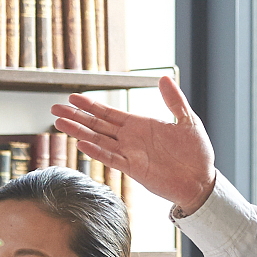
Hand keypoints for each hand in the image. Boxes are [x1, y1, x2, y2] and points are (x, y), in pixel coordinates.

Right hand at [53, 76, 216, 213]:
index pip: (109, 113)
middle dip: (76, 116)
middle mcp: (130, 139)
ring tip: (59, 122)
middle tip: (55, 108)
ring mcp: (130, 154)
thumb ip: (173, 100)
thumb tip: (164, 77)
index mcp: (140, 125)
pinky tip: (82, 143)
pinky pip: (111, 159)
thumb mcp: (187, 120)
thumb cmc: (196, 152)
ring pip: (98, 140)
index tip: (73, 97)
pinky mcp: (134, 169)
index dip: (90, 105)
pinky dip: (96, 152)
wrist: (201, 179)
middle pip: (97, 125)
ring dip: (79, 131)